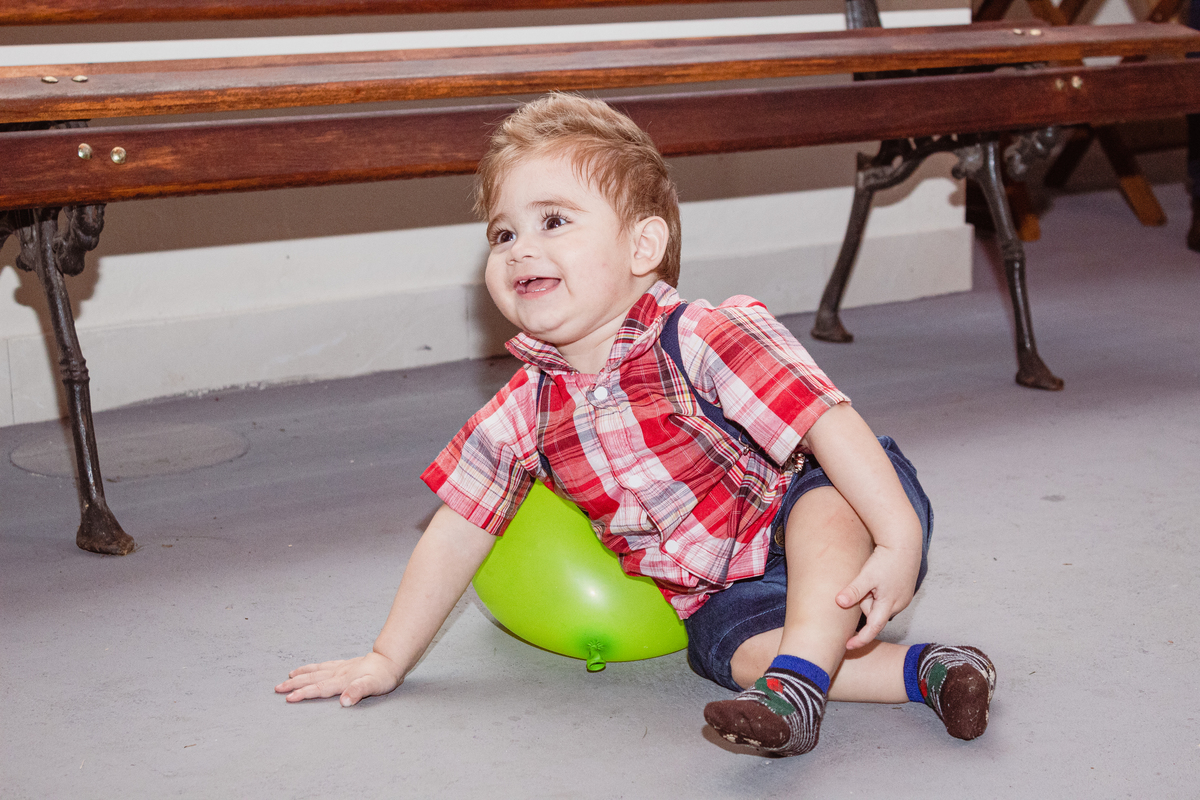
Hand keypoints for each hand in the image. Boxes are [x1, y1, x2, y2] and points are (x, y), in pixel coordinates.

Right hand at [275, 651, 403, 706]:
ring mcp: (340, 668)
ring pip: (315, 672)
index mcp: (342, 680)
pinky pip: (323, 666)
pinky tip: (306, 669)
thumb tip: (344, 701)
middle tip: (277, 689)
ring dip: (300, 675)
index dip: (303, 693)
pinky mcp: (344, 665)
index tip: (289, 698)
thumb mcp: (374, 686)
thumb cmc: (383, 676)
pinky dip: (312, 668)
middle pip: (312, 679)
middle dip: (294, 684)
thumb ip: (358, 692)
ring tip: (286, 678)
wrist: (390, 659)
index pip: (319, 689)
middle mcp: (338, 673)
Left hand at [835, 543, 920, 649]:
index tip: (848, 646)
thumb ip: (854, 591)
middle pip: (873, 613)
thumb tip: (839, 603)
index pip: (873, 628)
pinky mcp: (904, 592)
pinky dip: (878, 592)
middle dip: (865, 602)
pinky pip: (885, 598)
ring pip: (879, 605)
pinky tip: (879, 578)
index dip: (860, 639)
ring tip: (874, 577)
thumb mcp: (867, 575)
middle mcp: (898, 605)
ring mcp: (903, 599)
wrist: (904, 544)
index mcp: (889, 604)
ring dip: (871, 596)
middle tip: (865, 582)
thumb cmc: (886, 559)